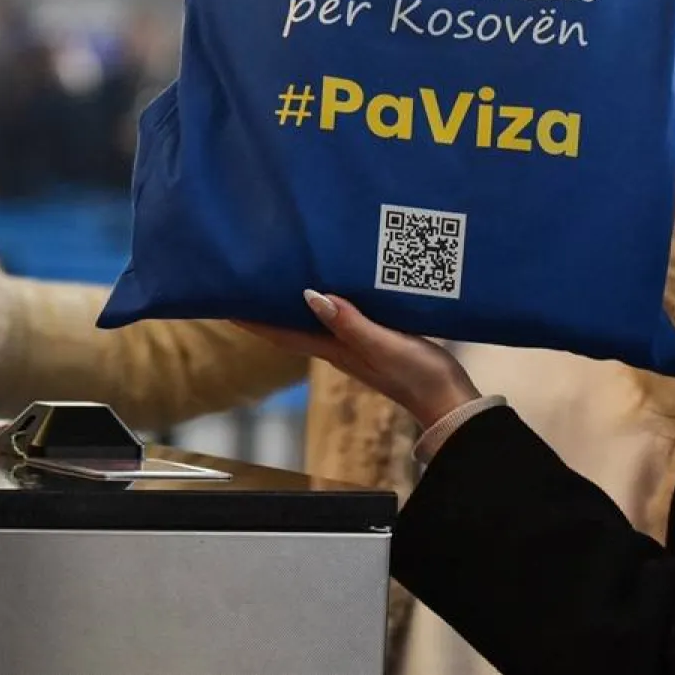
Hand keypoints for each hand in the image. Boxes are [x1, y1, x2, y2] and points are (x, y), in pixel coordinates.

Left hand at [238, 291, 479, 429]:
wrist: (449, 400)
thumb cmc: (418, 376)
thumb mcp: (384, 346)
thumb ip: (351, 323)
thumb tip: (311, 296)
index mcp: (336, 350)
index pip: (283, 333)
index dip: (253, 320)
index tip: (225, 301)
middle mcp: (340, 348)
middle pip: (294, 325)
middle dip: (270, 305)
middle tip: (251, 277)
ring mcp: (358, 345)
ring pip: (317, 320)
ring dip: (298, 302)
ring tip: (285, 274)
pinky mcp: (378, 339)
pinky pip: (345, 317)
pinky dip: (333, 301)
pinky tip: (338, 286)